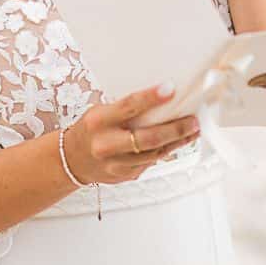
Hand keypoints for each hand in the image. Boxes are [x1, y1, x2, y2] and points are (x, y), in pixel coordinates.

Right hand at [61, 83, 199, 186]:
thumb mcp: (101, 112)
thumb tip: (162, 99)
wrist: (72, 160)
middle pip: (148, 138)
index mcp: (99, 121)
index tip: (171, 89)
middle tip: (193, 121)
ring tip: (193, 130)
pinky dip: (166, 151)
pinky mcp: (125, 176)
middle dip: (176, 129)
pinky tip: (177, 142)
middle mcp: (106, 144)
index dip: (152, 98)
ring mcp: (116, 164)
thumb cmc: (91, 130)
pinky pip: (151, 163)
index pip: (129, 106)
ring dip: (178, 141)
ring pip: (155, 153)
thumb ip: (127, 108)